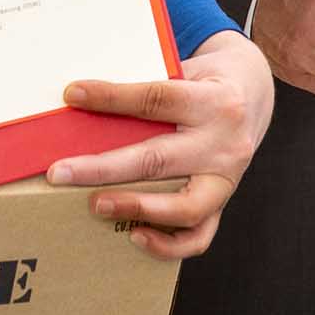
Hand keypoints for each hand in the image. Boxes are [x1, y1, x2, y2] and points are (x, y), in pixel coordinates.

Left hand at [48, 32, 277, 258]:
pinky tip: (134, 234)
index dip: (113, 96)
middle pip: (158, 159)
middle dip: (104, 168)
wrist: (253, 97)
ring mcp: (226, 178)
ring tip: (96, 205)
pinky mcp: (224, 202)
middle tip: (61, 172)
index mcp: (213, 101)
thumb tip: (85, 100)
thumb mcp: (187, 70)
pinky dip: (166, 243)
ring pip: (183, 207)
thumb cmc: (207, 82)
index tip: (73, 94)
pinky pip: (198, 235)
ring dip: (135, 208)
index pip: (157, 99)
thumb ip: (148, 87)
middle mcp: (223, 143)